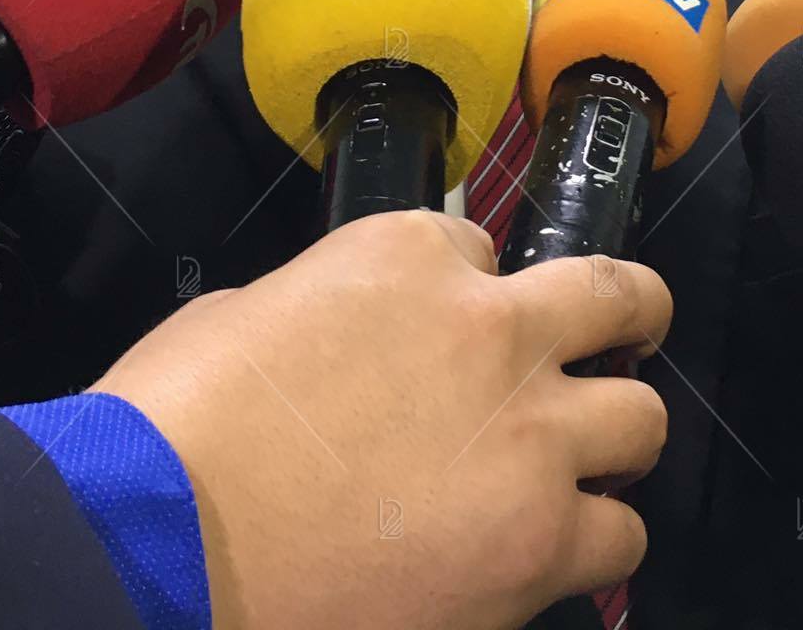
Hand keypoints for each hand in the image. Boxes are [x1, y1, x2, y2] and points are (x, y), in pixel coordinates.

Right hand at [94, 210, 671, 629]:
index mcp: (408, 256)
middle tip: (615, 344)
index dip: (469, 293)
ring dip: (614, 440)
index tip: (453, 332)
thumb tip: (347, 348)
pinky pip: (619, 539)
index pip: (480, 249)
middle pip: (615, 298)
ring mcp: (529, 435)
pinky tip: (552, 552)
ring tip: (586, 467)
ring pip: (641, 419)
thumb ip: (328, 312)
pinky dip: (592, 544)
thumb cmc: (171, 432)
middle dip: (624, 317)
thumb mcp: (244, 317)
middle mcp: (492, 327)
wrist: (161, 545)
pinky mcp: (538, 540)